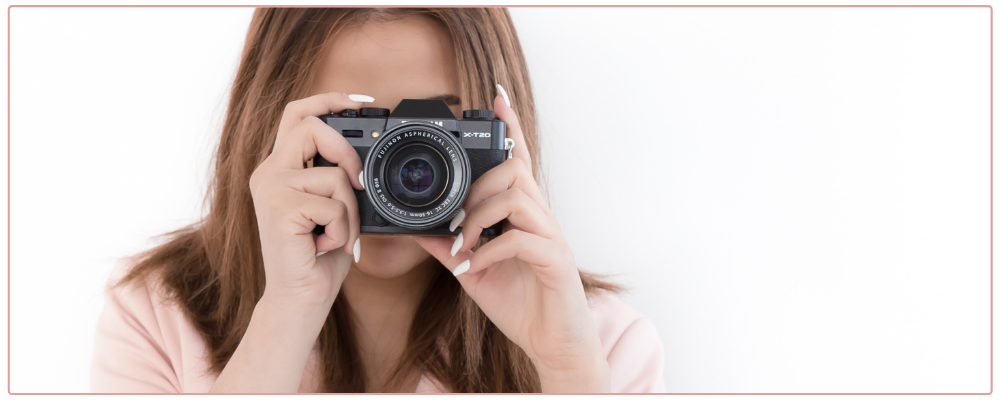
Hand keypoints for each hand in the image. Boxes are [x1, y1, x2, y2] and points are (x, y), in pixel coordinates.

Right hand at [248, 92, 368, 312]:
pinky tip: (325, 245)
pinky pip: (333, 205)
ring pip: (334, 175)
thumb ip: (339, 176)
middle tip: (360, 184)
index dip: (329, 100)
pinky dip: (342, 229)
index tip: (362, 101)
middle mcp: (268, 172)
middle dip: (348, 152)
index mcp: (280, 167)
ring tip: (335, 234)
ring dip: (349, 211)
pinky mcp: (279, 208)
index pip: (298, 114)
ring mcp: (270, 187)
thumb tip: (366, 157)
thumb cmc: (320, 255)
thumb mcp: (334, 206)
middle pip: (312, 126)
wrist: (300, 297)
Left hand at [414, 91, 609, 391]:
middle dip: (476, 188)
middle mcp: (540, 217)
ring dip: (479, 218)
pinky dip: (489, 253)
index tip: (495, 96)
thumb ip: (451, 246)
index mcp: (522, 214)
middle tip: (456, 222)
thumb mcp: (474, 270)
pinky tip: (473, 268)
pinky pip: (521, 240)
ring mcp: (551, 237)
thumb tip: (419, 229)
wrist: (552, 343)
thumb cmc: (520, 302)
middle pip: (512, 171)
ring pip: (517, 197)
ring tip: (463, 245)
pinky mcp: (556, 260)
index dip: (508, 126)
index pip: (517, 159)